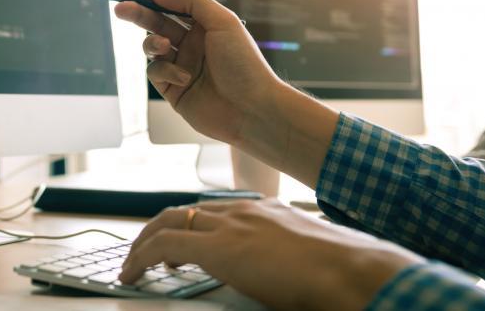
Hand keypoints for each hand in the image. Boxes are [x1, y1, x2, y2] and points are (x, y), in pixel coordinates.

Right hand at [114, 0, 280, 144]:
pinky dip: (165, 71)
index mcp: (204, 25)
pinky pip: (155, 72)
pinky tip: (183, 78)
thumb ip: (192, 1)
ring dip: (152, 42)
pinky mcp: (172, 88)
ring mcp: (181, 65)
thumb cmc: (243, 63)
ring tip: (163, 47)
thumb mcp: (223, 21)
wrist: (251, 109)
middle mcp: (191, 43)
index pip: (170, 2)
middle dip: (137, 13)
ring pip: (151, 46)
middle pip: (156, 22)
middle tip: (120, 8)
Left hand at [119, 199, 421, 310]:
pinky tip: (132, 274)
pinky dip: (141, 257)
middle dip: (158, 228)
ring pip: (167, 222)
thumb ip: (286, 256)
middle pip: (183, 211)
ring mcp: (229, 225)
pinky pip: (163, 246)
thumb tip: (281, 275)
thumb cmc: (343, 270)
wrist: (352, 270)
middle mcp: (242, 210)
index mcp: (264, 210)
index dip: (189, 224)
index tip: (177, 242)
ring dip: (144, 242)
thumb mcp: (308, 256)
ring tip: (133, 263)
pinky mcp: (217, 247)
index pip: (212, 210)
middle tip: (144, 250)